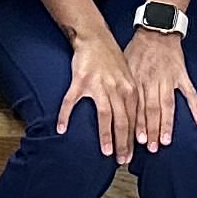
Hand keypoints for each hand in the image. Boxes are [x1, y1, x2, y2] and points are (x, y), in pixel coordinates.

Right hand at [58, 26, 134, 163]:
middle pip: (123, 121)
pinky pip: (71, 102)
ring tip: (105, 152)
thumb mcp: (128, 76)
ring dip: (105, 135)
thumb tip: (136, 121)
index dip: (133, 139)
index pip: (134, 119)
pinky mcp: (80, 81)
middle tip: (121, 160)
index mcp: (129, 89)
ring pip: (104, 115)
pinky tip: (61, 129)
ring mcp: (98, 85)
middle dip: (123, 143)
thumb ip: (131, 97)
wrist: (95, 37)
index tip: (132, 155)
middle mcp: (116, 88)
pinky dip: (65, 115)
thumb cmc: (112, 59)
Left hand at [120, 25, 196, 155]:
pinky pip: (190, 92)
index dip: (137, 124)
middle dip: (151, 130)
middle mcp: (152, 81)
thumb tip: (110, 105)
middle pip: (151, 110)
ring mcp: (168, 78)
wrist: (155, 30)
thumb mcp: (123, 65)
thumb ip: (121, 86)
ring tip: (167, 140)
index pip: (136, 107)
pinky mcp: (181, 75)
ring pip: (168, 105)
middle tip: (152, 148)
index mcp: (136, 80)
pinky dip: (195, 107)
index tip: (136, 141)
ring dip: (167, 124)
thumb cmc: (137, 49)